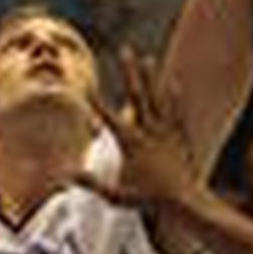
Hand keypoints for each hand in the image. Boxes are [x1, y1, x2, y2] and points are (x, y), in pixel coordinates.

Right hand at [81, 48, 204, 221]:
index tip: (86, 85)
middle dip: (129, 71)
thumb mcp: (116, 195)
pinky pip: (175, 111)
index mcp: (132, 142)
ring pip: (157, 98)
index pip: (108, 116)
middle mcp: (149, 131)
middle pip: (137, 94)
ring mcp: (166, 131)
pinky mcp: (180, 136)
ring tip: (147, 58)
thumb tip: (67, 176)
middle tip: (125, 51)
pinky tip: (172, 82)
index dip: (96, 100)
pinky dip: (173, 96)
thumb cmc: (149, 200)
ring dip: (151, 77)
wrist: (184, 202)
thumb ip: (92, 183)